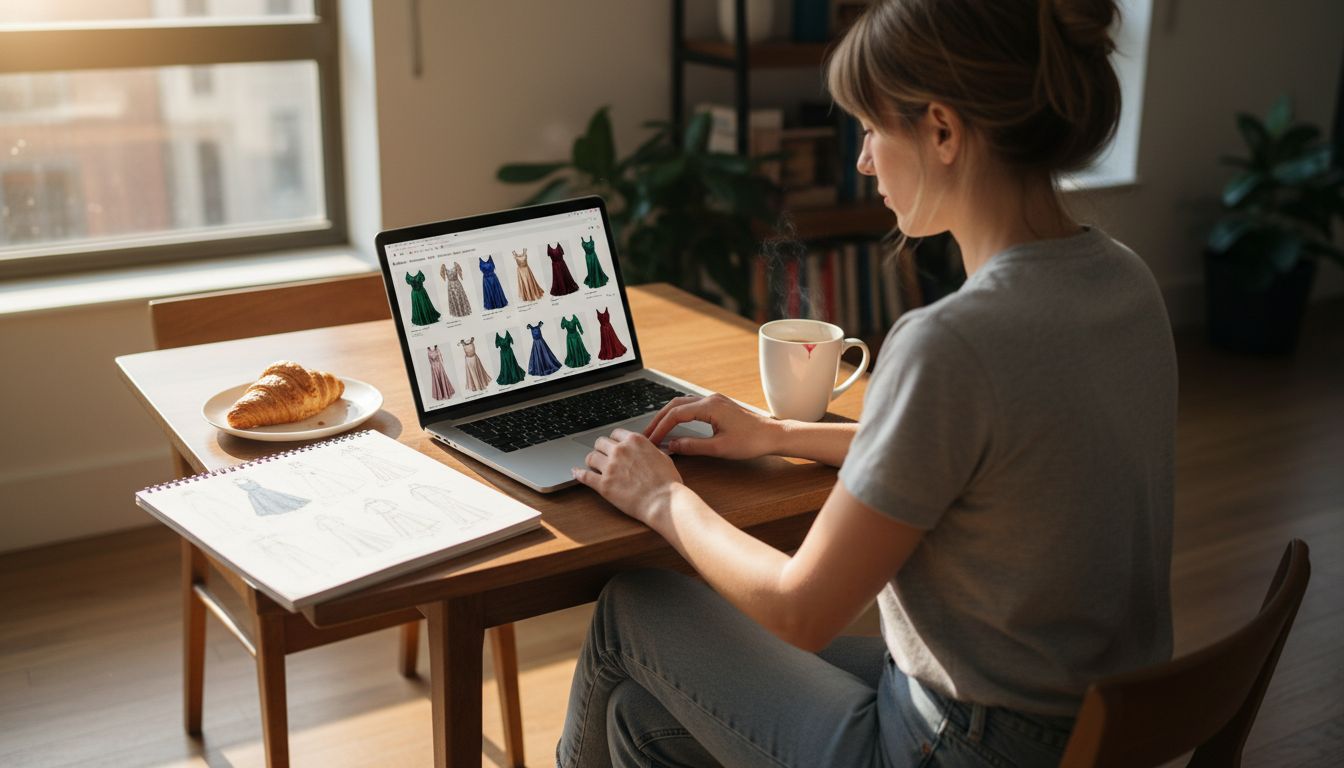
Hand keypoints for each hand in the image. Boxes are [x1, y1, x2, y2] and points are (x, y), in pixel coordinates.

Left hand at [572, 428, 682, 526]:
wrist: (663, 502)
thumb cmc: (667, 483)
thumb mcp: (663, 457)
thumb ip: (649, 450)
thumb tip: (646, 450)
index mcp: (635, 441)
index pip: (616, 433)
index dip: (614, 441)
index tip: (613, 446)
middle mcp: (620, 451)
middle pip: (600, 443)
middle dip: (601, 449)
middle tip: (603, 456)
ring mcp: (610, 467)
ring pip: (590, 457)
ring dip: (591, 461)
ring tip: (592, 466)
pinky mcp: (603, 485)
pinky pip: (584, 476)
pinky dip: (578, 474)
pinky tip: (576, 473)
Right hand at [644, 393, 780, 459]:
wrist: (773, 435)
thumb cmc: (751, 441)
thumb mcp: (719, 448)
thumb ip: (693, 446)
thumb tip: (671, 446)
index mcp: (709, 407)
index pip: (675, 414)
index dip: (660, 428)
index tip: (650, 440)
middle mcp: (710, 399)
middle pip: (675, 405)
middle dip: (659, 420)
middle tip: (646, 435)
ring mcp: (714, 401)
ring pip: (683, 404)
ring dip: (668, 416)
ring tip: (656, 431)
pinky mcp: (718, 406)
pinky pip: (692, 407)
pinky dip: (679, 415)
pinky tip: (674, 425)